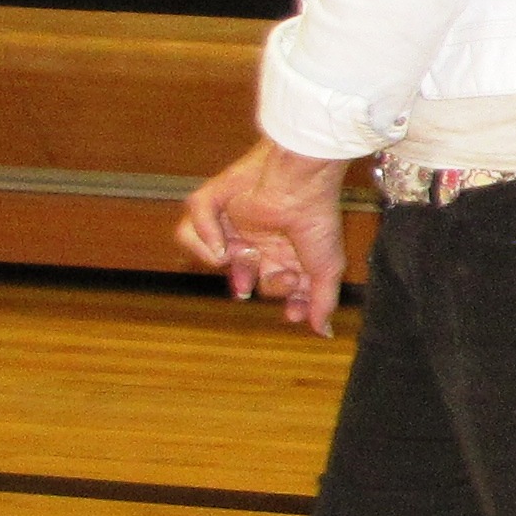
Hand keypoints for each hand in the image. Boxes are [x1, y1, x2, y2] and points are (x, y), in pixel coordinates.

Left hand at [176, 138, 350, 334]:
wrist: (300, 182)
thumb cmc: (318, 219)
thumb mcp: (327, 268)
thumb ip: (322, 302)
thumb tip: (325, 333)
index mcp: (281, 249)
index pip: (272, 284)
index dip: (282, 298)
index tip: (292, 313)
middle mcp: (255, 237)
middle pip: (243, 275)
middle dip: (263, 282)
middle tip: (280, 273)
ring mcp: (231, 221)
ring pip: (209, 254)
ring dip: (231, 263)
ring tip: (247, 254)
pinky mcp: (211, 203)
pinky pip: (188, 229)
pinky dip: (202, 238)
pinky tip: (223, 246)